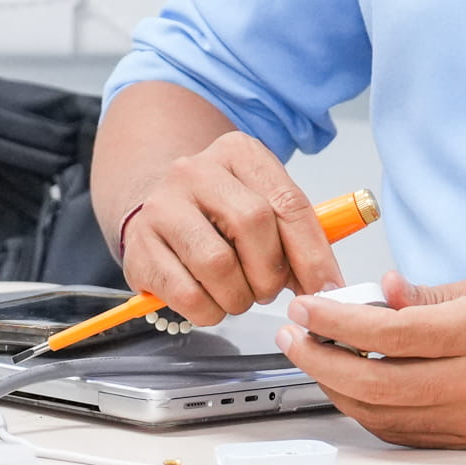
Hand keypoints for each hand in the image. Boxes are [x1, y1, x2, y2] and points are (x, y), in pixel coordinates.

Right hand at [116, 130, 343, 324]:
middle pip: (253, 225)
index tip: (326, 288)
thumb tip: (326, 285)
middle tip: (267, 290)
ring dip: (238, 296)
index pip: (288, 203)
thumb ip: (297, 238)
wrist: (160, 212)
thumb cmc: (220, 215)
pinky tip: (209, 302)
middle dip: (270, 274)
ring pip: (217, 263)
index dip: (313, 254)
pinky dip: (208, 311)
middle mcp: (196, 170)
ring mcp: (162, 206)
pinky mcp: (139, 246)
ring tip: (237, 296)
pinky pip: (186, 293)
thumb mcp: (264, 207)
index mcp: (239, 153)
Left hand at [273, 273, 465, 448]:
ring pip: (380, 416)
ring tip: (316, 358)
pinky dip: (369, 413)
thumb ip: (434, 294)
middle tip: (295, 336)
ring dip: (336, 388)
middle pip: (371, 382)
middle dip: (319, 358)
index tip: (307, 306)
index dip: (334, 318)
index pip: (386, 331)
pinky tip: (354, 389)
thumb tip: (382, 292)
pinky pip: (403, 435)